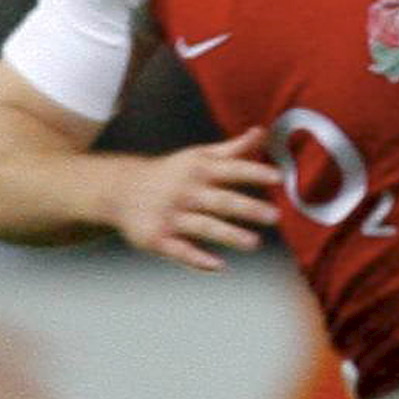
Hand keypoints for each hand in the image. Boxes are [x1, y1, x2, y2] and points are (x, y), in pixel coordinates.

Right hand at [116, 129, 279, 270]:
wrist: (119, 189)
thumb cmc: (171, 173)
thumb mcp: (198, 157)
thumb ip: (232, 149)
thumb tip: (263, 132)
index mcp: (198, 170)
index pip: (231, 170)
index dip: (255, 173)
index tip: (279, 177)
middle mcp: (185, 191)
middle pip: (220, 201)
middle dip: (248, 208)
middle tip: (274, 216)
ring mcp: (170, 216)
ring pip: (203, 226)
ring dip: (229, 235)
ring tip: (254, 243)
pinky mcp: (156, 237)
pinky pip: (179, 251)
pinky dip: (197, 259)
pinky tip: (218, 266)